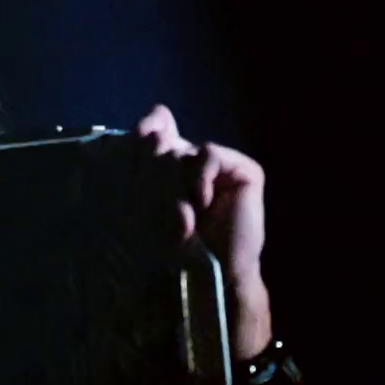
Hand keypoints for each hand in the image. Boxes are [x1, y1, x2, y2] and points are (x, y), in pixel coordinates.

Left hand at [135, 104, 272, 359]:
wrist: (206, 274)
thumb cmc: (172, 247)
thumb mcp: (147, 202)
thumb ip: (147, 159)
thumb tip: (160, 110)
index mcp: (169, 169)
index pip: (153, 130)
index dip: (142, 136)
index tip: (139, 144)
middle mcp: (194, 163)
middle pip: (161, 143)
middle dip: (155, 176)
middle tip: (166, 207)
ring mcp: (221, 167)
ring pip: (183, 151)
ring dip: (176, 185)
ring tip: (183, 214)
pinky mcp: (245, 172)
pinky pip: (208, 153)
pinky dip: (200, 179)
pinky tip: (202, 203)